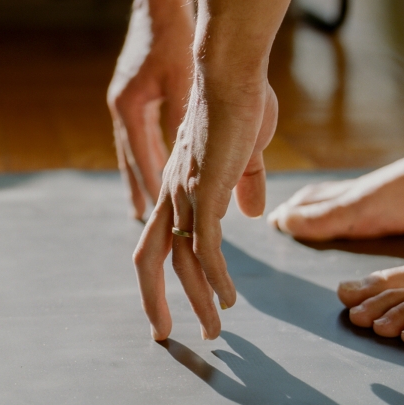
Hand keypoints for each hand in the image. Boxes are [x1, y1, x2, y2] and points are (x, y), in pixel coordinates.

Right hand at [108, 6, 193, 219]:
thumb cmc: (177, 36)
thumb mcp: (185, 82)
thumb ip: (189, 121)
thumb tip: (191, 156)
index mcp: (130, 107)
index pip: (140, 157)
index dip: (150, 185)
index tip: (156, 213)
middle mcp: (122, 106)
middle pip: (130, 156)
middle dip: (139, 186)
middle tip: (141, 217)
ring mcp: (126, 97)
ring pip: (134, 145)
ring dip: (143, 170)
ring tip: (147, 197)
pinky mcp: (136, 89)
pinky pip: (141, 129)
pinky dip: (149, 148)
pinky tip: (159, 157)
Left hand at [132, 75, 277, 339]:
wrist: (231, 70)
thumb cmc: (240, 101)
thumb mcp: (246, 152)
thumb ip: (246, 182)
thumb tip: (253, 213)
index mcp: (176, 186)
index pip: (159, 240)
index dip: (161, 273)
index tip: (170, 302)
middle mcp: (171, 194)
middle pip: (150, 260)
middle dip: (155, 300)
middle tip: (164, 334)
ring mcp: (184, 194)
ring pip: (182, 262)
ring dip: (198, 300)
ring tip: (215, 330)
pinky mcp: (204, 191)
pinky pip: (207, 247)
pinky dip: (215, 278)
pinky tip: (228, 299)